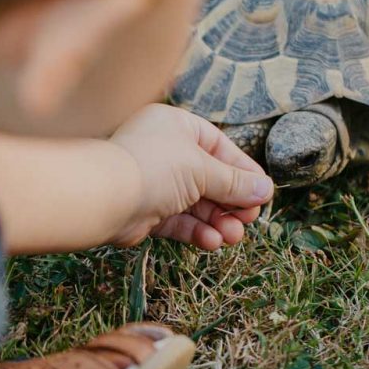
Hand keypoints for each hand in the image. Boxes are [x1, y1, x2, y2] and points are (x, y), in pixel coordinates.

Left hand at [108, 104, 273, 249]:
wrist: (103, 197)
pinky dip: (197, 231)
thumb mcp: (203, 170)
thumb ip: (235, 182)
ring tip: (233, 237)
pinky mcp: (147, 211)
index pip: (220, 148)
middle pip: (210, 179)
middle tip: (249, 220)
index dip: (243, 171)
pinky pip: (179, 220)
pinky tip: (212, 241)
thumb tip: (265, 190)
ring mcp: (155, 182)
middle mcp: (165, 151)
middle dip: (231, 202)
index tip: (262, 193)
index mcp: (176, 127)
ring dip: (217, 221)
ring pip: (196, 204)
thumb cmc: (152, 168)